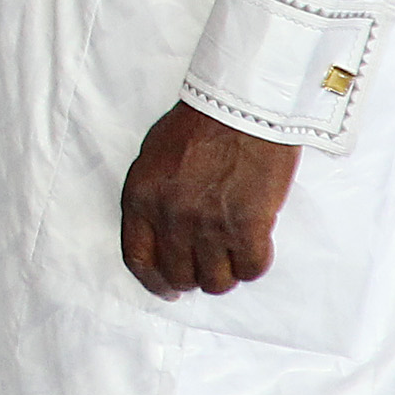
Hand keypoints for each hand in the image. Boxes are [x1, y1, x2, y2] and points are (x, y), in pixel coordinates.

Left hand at [119, 102, 300, 297]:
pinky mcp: (247, 226)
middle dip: (195, 274)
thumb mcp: (153, 158)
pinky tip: (255, 246)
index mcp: (141, 198)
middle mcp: (171, 217)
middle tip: (210, 262)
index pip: (139, 259)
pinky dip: (254, 263)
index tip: (169, 289)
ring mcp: (209, 225)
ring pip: (216, 281)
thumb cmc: (199, 124)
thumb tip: (161, 236)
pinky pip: (251, 269)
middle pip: (180, 275)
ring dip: (226, 272)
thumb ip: (152, 199)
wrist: (240, 105)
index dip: (155, 282)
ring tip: (233, 252)